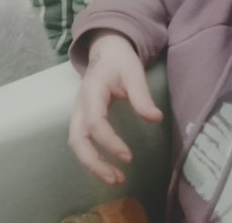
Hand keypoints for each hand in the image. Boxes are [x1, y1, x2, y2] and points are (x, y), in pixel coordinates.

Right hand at [68, 30, 162, 185]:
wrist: (105, 51)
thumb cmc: (119, 61)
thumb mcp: (133, 72)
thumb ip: (142, 96)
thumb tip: (154, 119)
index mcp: (92, 91)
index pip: (95, 122)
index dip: (109, 142)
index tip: (128, 157)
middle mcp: (80, 105)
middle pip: (77, 139)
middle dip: (93, 162)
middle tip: (116, 179)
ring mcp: (79, 113)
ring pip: (76, 144)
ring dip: (93, 165)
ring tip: (116, 179)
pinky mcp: (83, 119)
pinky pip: (82, 142)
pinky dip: (93, 159)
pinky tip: (110, 169)